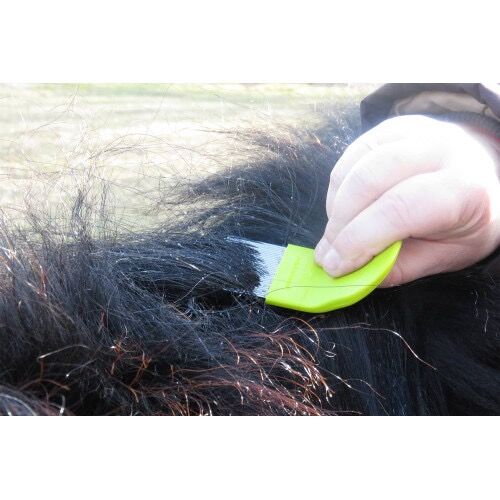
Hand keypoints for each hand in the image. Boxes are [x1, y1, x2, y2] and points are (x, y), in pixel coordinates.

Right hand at [315, 115, 499, 285]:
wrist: (483, 175)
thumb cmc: (465, 221)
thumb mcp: (445, 256)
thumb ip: (399, 268)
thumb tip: (353, 276)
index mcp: (463, 187)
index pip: (398, 210)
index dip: (359, 240)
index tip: (336, 267)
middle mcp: (439, 149)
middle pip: (368, 181)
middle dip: (339, 225)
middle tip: (328, 255)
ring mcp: (413, 132)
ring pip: (355, 167)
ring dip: (334, 208)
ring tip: (336, 235)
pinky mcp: (391, 127)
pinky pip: (350, 156)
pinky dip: (337, 189)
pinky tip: (342, 210)